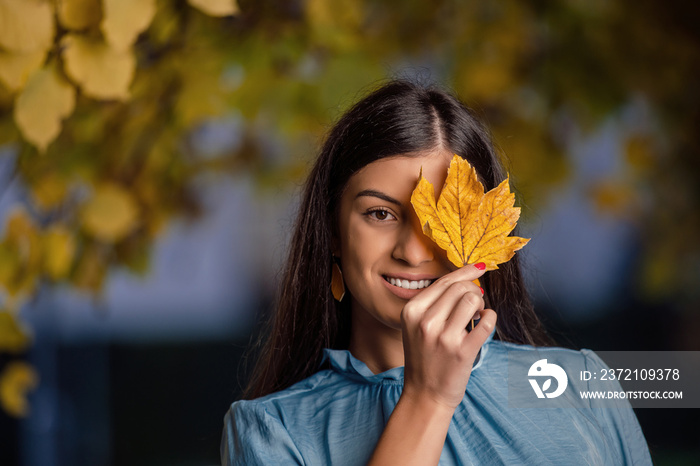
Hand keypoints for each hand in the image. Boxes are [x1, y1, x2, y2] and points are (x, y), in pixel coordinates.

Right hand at [400, 263, 495, 409]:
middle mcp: (425, 322)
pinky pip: (486, 321)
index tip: (480, 267)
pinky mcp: (462, 352)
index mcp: (411, 311)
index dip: (465, 272)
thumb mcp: (417, 326)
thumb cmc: (425, 357)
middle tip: (475, 304)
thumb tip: (468, 278)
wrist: (425, 395)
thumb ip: (435, 303)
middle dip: (473, 291)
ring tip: (477, 315)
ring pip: (472, 300)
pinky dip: (490, 317)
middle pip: (460, 288)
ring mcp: (443, 337)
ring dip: (481, 304)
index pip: (443, 281)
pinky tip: (484, 322)